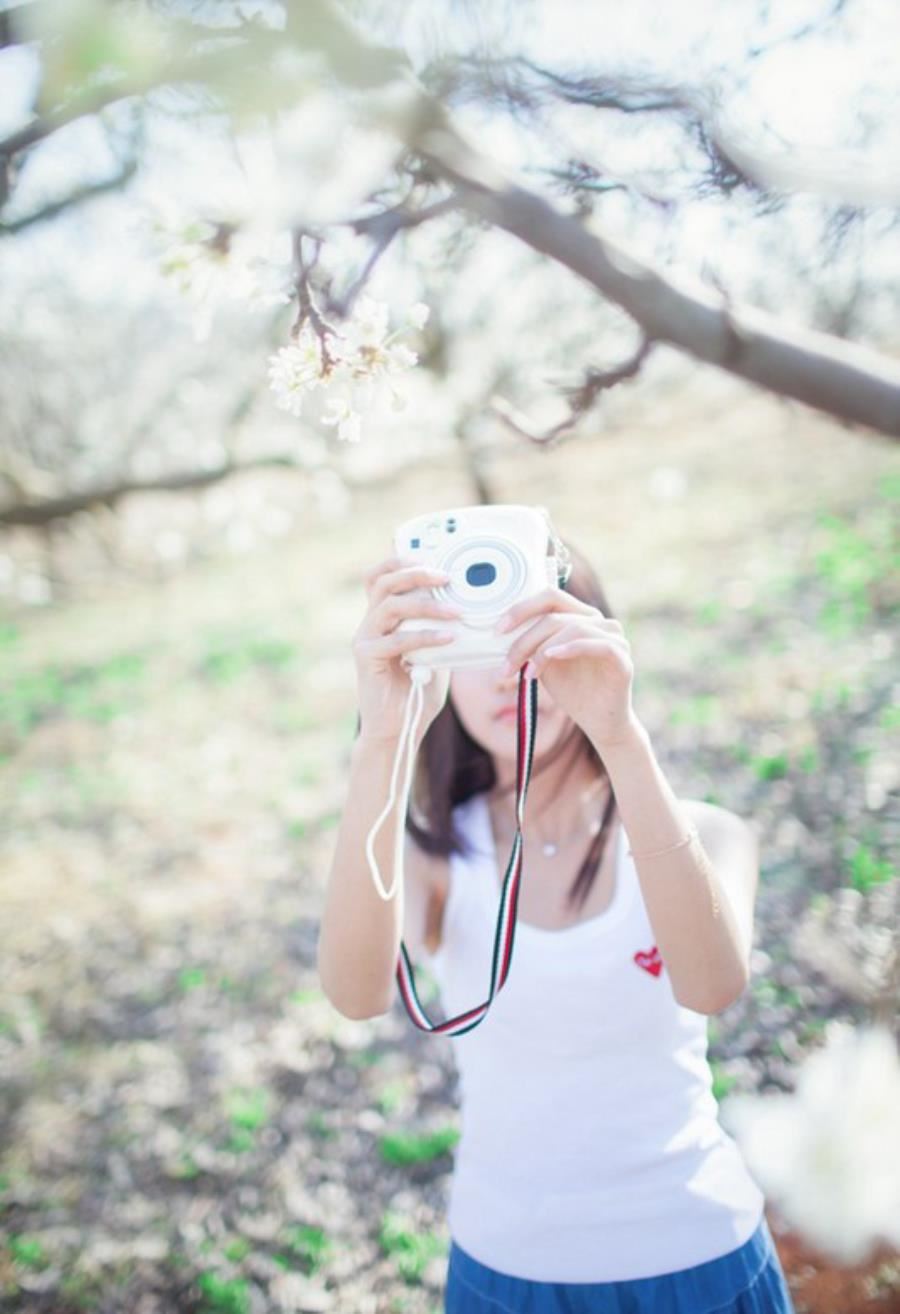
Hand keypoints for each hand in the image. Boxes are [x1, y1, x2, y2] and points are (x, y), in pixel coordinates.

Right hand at [352, 555, 462, 742]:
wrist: (397, 730)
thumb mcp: (437, 651)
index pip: (381, 575)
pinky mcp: (366, 659)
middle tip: (447, 577)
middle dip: (415, 572)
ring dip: (426, 604)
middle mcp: (369, 623)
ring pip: (390, 606)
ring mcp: (364, 639)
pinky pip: (397, 640)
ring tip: (456, 611)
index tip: (434, 558)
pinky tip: (449, 638)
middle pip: (382, 581)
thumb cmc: (418, 691)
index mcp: (382, 617)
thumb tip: (472, 606)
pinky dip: (425, 636)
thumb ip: (443, 628)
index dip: (401, 560)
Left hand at [495, 587, 639, 748]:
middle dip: (525, 637)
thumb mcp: (544, 663)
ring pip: (572, 628)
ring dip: (542, 650)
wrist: (599, 722)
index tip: (497, 630)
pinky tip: (552, 657)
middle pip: (555, 612)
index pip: (549, 596)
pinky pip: (598, 644)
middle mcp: (598, 621)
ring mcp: (614, 636)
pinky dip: (571, 647)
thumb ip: (531, 644)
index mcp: (580, 616)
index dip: (521, 609)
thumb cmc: (572, 690)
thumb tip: (500, 632)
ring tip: (528, 673)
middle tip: (507, 662)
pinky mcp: (622, 657)